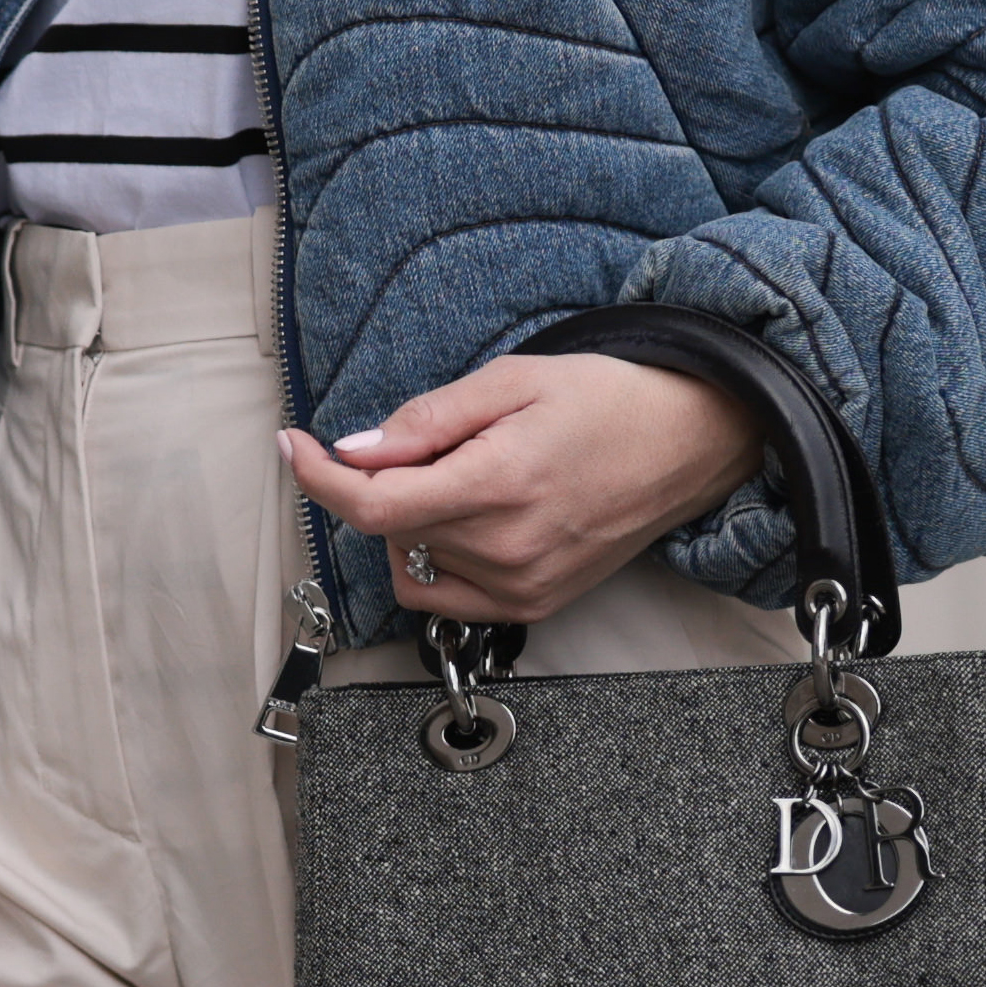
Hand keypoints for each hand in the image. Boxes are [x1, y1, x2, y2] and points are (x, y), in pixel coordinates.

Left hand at [278, 355, 761, 631]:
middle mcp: (508, 547)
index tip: (295, 448)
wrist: (690, 444)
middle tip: (437, 440)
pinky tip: (471, 521)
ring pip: (414, 561)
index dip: (318, 478)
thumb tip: (357, 450)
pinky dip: (436, 559)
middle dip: (385, 480)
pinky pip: (446, 595)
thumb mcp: (512, 380)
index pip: (373, 504)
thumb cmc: (609, 401)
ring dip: (413, 521)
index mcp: (498, 483)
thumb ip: (428, 419)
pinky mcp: (535, 605)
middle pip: (391, 528)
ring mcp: (522, 586)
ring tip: (470, 477)